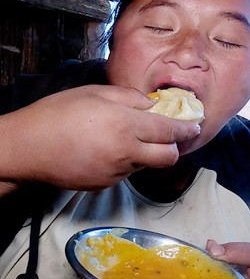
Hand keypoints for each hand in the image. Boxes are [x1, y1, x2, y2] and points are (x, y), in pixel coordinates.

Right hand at [0, 85, 199, 191]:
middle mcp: (125, 152)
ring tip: (127, 139)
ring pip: (146, 165)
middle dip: (174, 147)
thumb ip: (131, 99)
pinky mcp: (103, 185)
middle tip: (170, 136)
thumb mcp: (96, 94)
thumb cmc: (58, 113)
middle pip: (167, 157)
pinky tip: (108, 150)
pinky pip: (125, 173)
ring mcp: (114, 172)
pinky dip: (126, 162)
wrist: (25, 148)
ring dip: (147, 154)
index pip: (170, 131)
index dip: (187, 130)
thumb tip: (154, 105)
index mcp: (126, 126)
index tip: (195, 127)